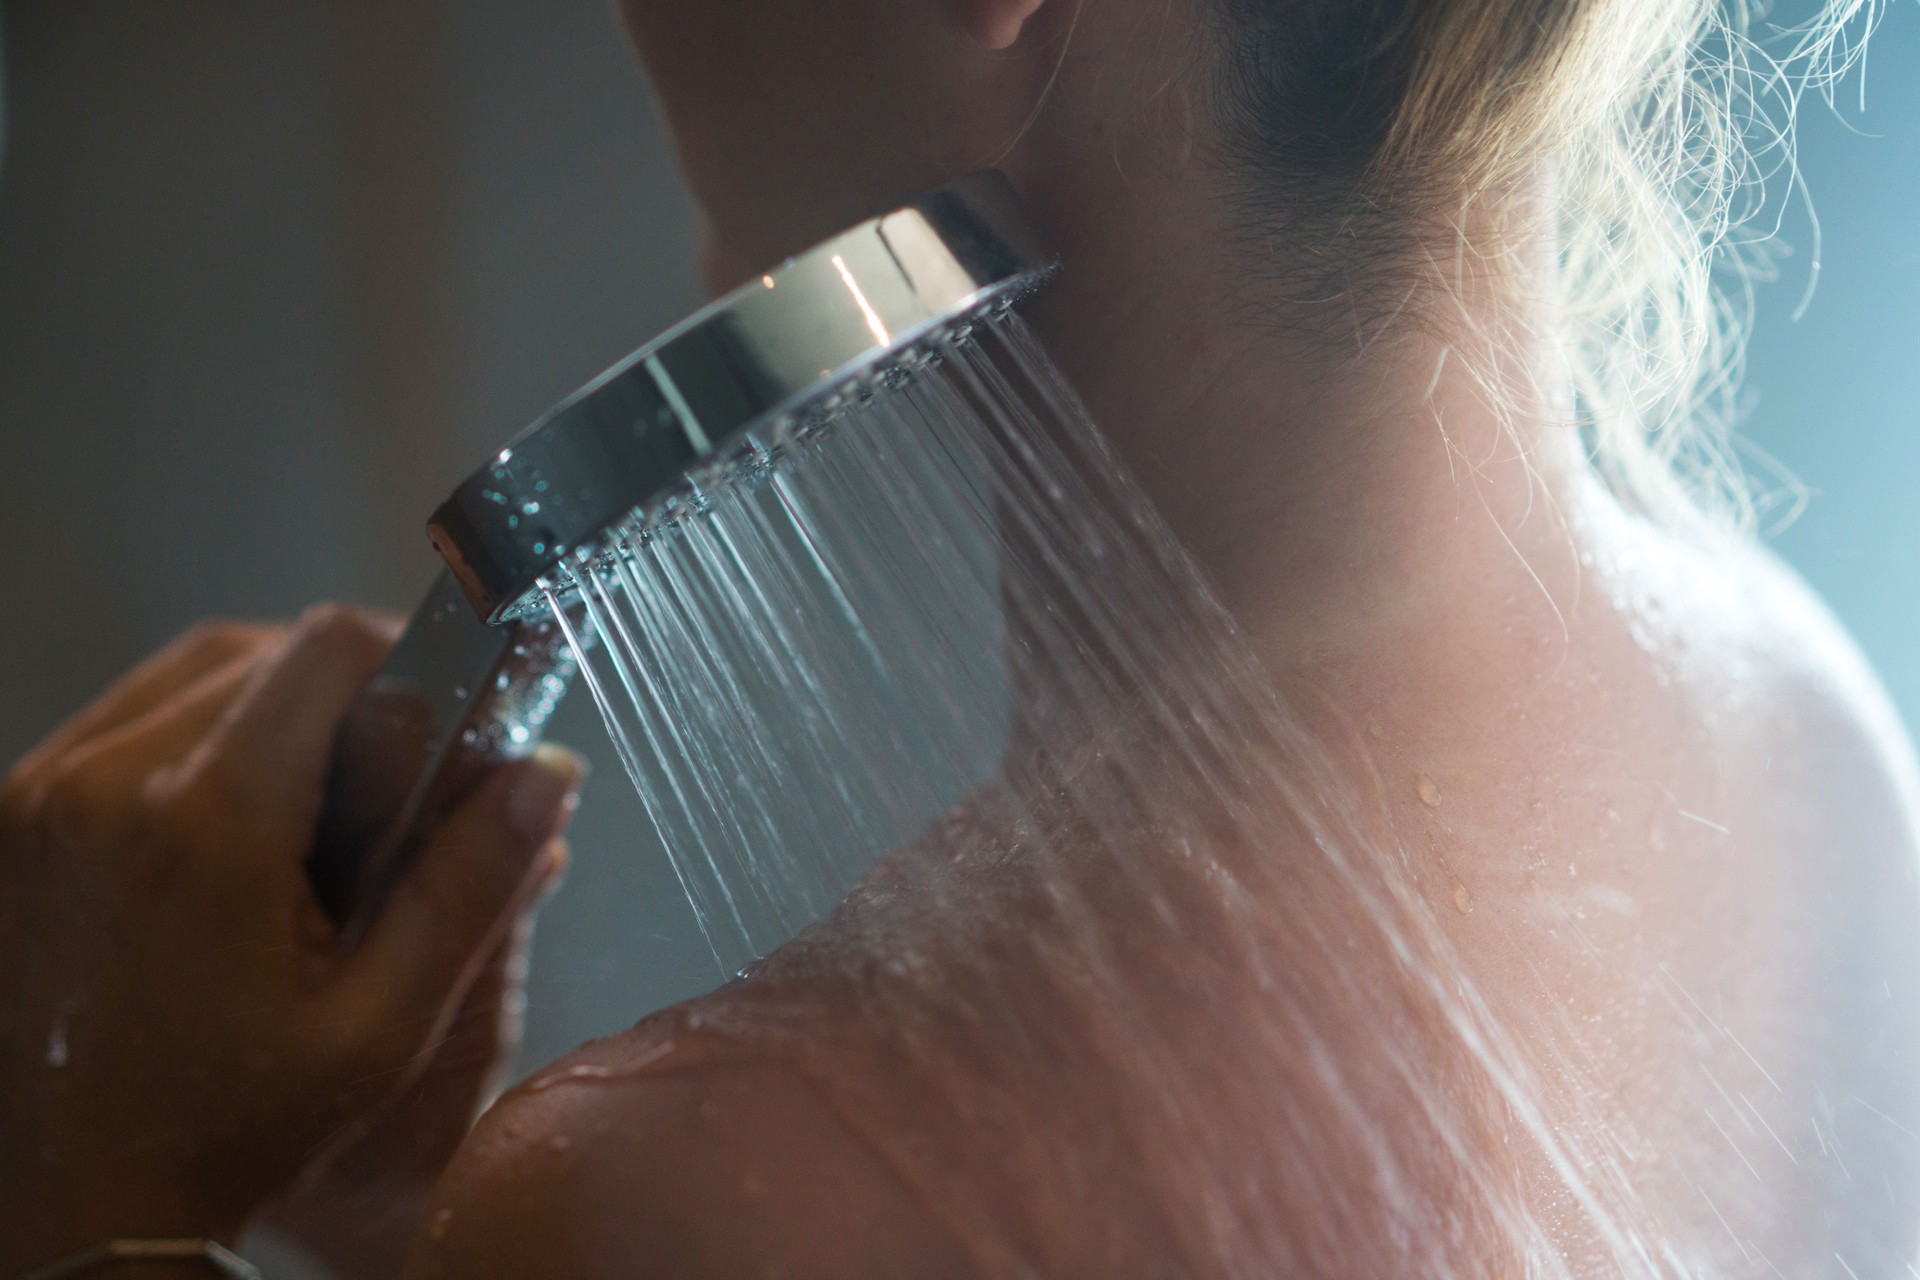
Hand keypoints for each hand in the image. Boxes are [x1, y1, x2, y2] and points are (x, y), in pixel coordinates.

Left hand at [0, 608, 585, 1273]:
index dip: (411, 660)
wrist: (84, 1195)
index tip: (445, 719)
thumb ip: (470, 887)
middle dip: (349, 696)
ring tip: (316, 800)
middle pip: (267, 650)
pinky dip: (200, 729)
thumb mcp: (383, 1022)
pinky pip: (130, 711)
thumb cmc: (234, 1125)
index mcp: (207, 824)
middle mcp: (108, 782)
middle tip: (390, 785)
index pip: (332, 648)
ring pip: (196, 669)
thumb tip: (548, 773)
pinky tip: (238, 810)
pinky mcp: (15, 805)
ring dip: (274, 704)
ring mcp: (45, 789)